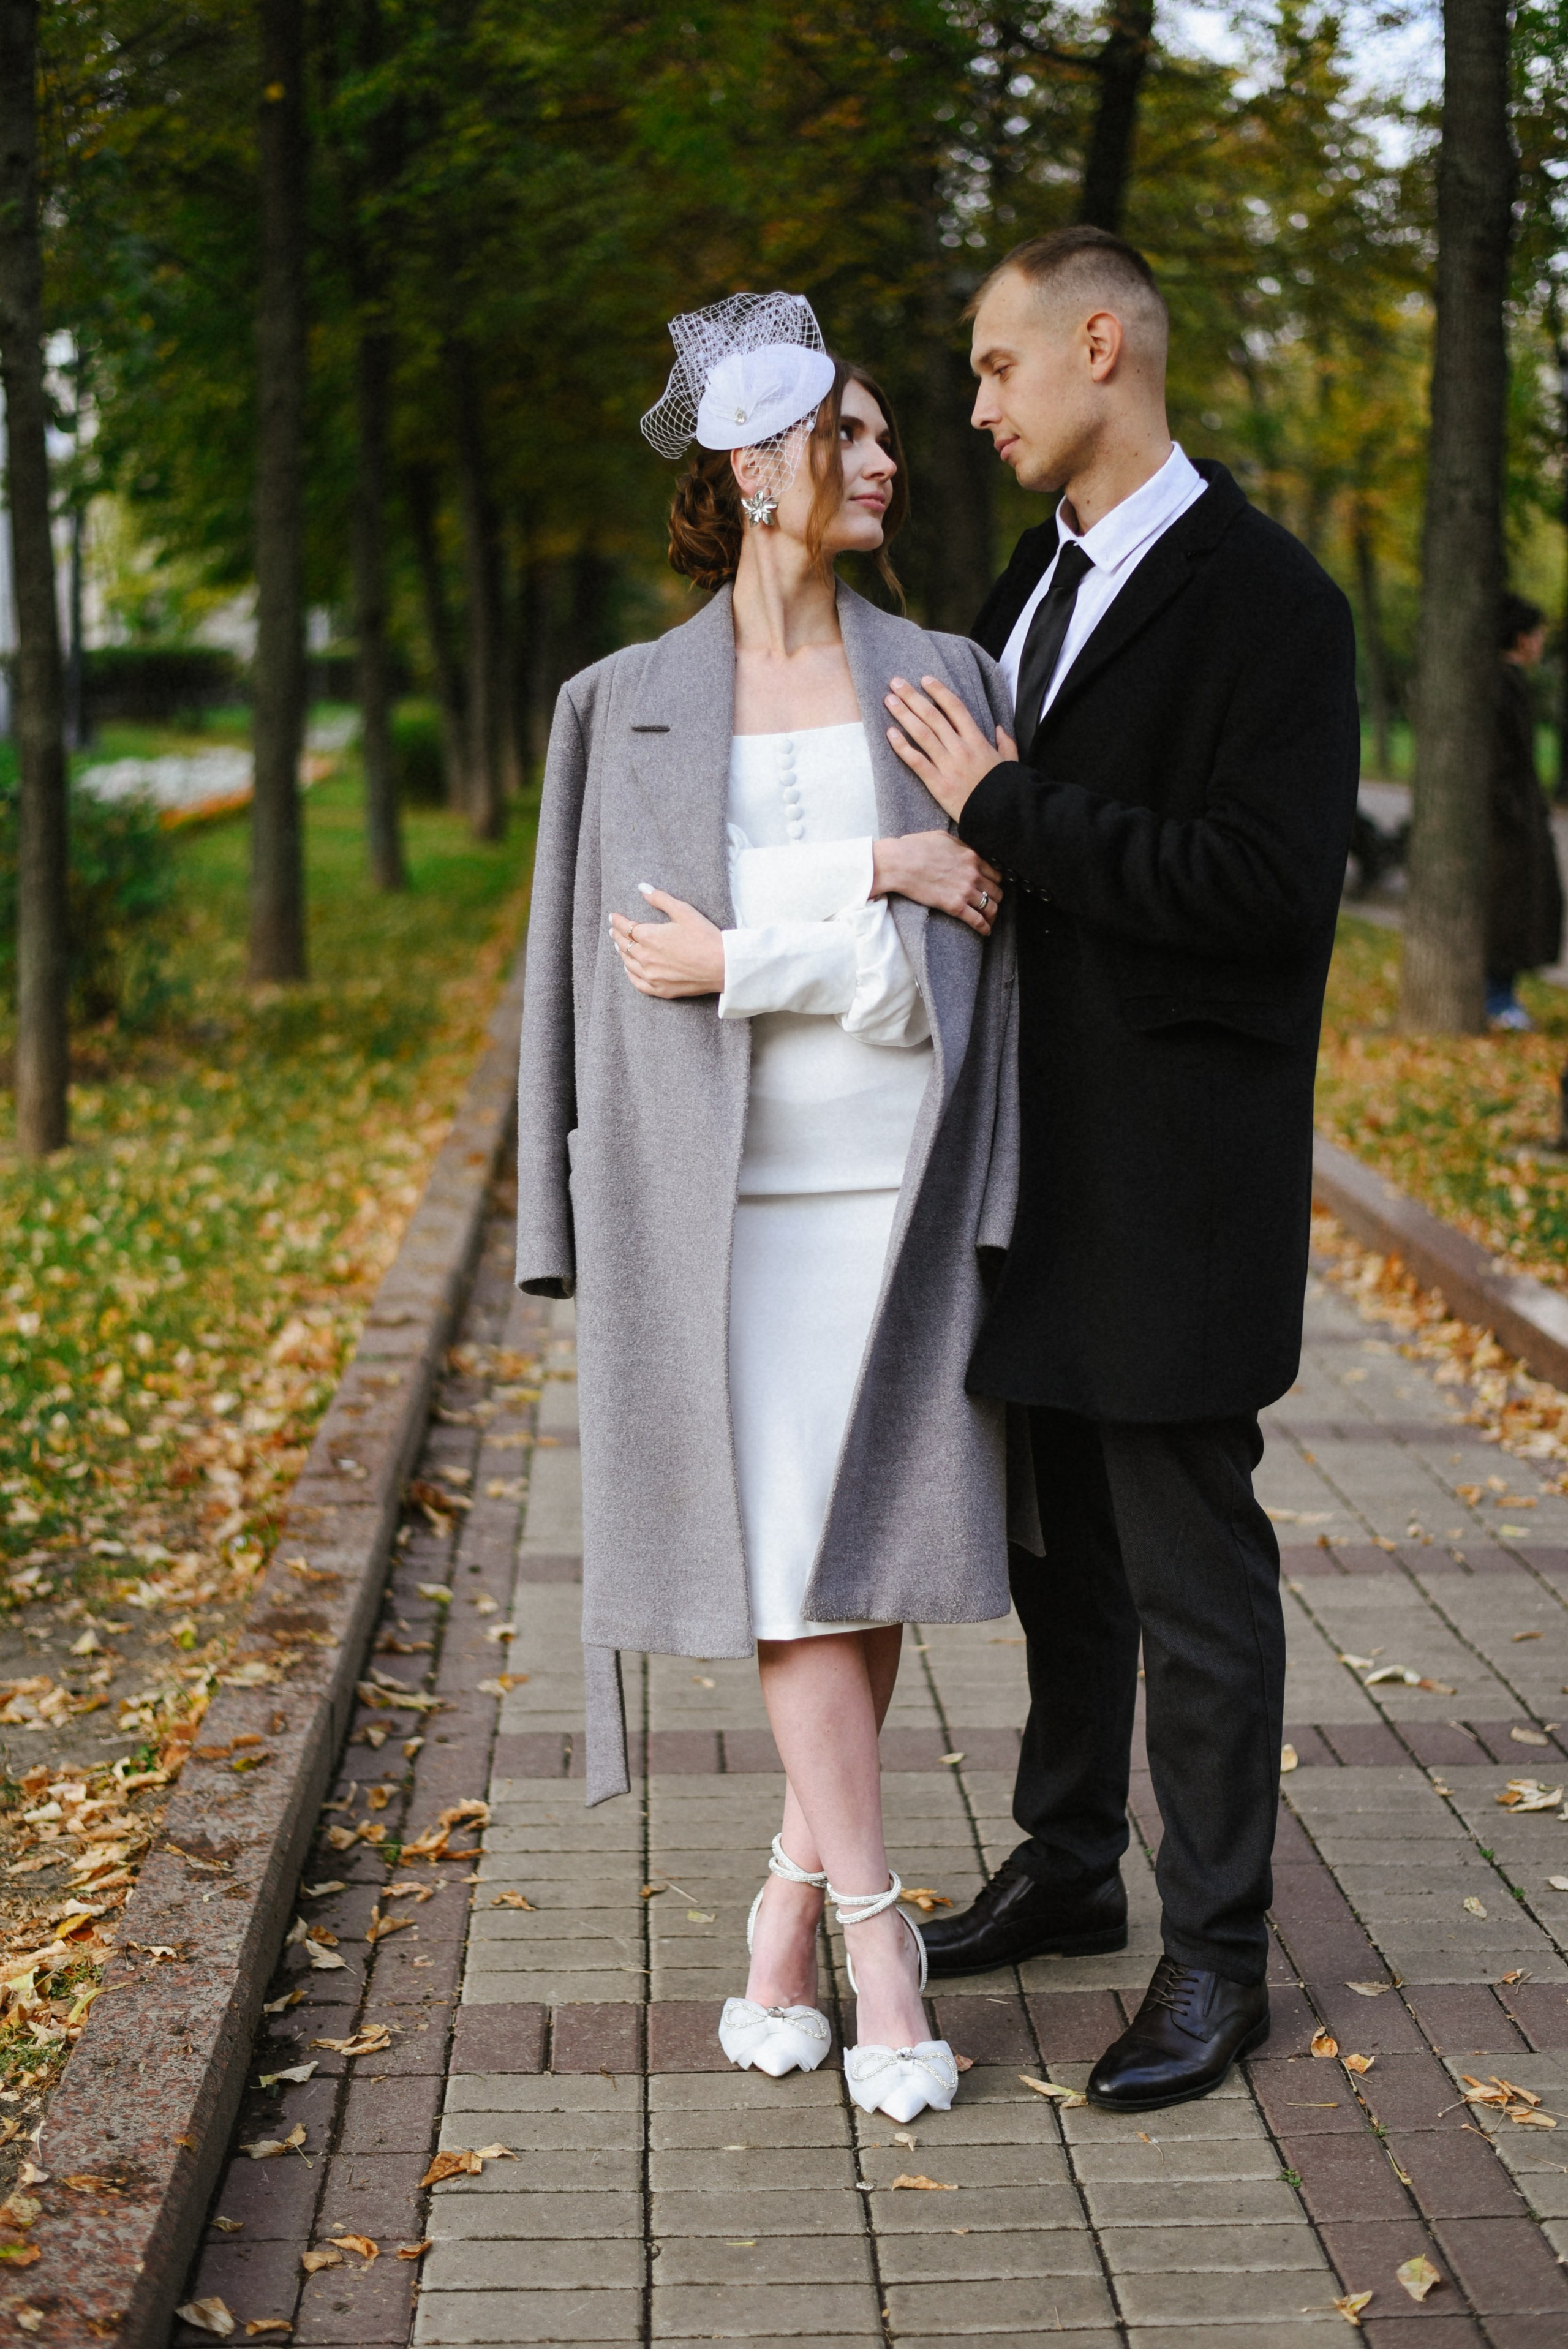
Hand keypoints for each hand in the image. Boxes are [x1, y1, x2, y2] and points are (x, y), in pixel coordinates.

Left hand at [611, 886, 724, 996]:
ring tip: (619, 946)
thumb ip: (660, 899)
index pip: (626, 927)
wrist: (722, 965)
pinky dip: (630, 974)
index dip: (618, 921)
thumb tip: (642, 888)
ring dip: (622, 953)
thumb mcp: (683, 911)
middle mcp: (645, 957)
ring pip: (628, 963)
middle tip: (614, 930)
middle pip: (625, 945)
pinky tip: (629, 969)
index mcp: (649, 937)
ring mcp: (652, 975)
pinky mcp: (660, 989)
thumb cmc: (705, 937)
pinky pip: (637, 982)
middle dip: (618, 935)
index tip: (613, 916)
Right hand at [872, 831, 1003, 936]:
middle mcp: (973, 874)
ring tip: (990, 920)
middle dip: (995, 898)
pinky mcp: (955, 906)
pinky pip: (977, 920)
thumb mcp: (943, 838)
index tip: (992, 887)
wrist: (900, 863)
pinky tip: (986, 932)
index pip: (995, 873)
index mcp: (971, 857)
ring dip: (992, 915)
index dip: (995, 882)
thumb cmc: (915, 847)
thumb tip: (965, 850)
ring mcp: (965, 890)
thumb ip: (960, 846)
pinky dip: (984, 928)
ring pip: (991, 907)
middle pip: (996, 891)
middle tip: (991, 903)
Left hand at [885, 675, 1017, 821]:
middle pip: (933, 716)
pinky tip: (889, 733)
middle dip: (912, 697)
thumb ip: (1005, 742)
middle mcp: (961, 748)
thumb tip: (998, 728)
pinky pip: (917, 761)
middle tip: (896, 683)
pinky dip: (902, 747)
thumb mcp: (1010, 761)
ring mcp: (948, 765)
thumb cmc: (1004, 789)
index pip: (955, 708)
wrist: (1001, 815)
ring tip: (888, 701)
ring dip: (903, 715)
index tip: (925, 679)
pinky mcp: (938, 784)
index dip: (938, 691)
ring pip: (922, 733)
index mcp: (977, 740)